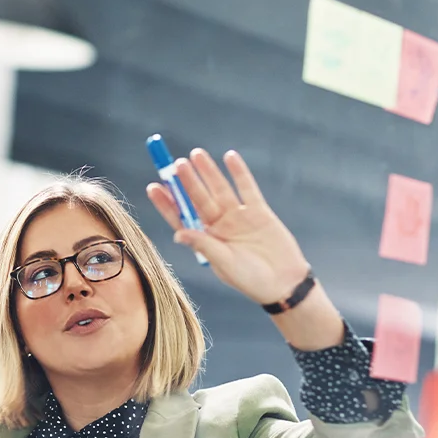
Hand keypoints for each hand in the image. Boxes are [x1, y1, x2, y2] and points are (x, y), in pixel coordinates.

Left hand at [147, 148, 309, 304]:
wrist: (285, 282)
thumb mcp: (225, 264)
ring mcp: (238, 217)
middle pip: (199, 199)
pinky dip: (239, 173)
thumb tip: (178, 234)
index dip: (167, 203)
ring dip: (209, 172)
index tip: (153, 187)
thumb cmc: (251, 279)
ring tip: (196, 154)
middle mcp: (219, 225)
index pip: (182, 217)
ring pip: (220, 189)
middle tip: (176, 165)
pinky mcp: (259, 212)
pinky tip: (229, 157)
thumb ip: (204, 245)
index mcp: (206, 240)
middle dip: (188, 182)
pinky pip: (247, 188)